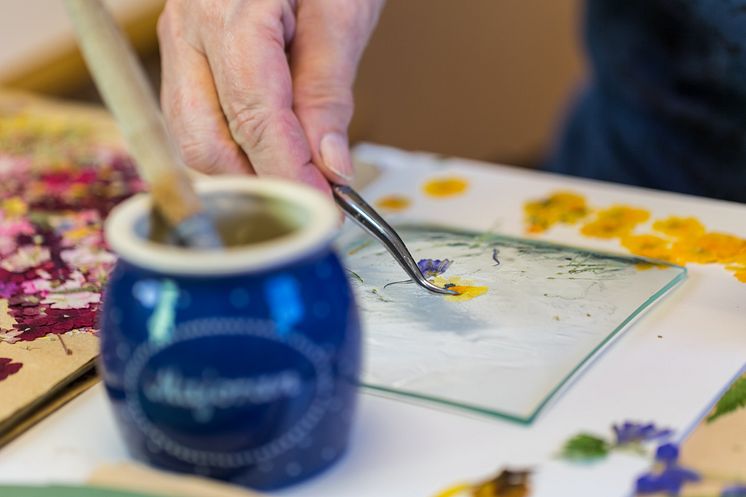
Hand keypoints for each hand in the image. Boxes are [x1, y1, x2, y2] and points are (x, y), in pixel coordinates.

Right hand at [158, 0, 384, 193]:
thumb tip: (330, 165)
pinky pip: (196, 122)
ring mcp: (178, 44)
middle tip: (313, 203)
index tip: (325, 206)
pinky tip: (269, 158)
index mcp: (229, 11)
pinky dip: (233, 150)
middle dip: (259, 183)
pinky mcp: (184, 58)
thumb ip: (328, 91)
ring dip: (244, 173)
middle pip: (204, 139)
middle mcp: (188, 30)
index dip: (290, 171)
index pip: (254, 116)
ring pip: (193, 138)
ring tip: (297, 183)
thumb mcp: (342, 12)